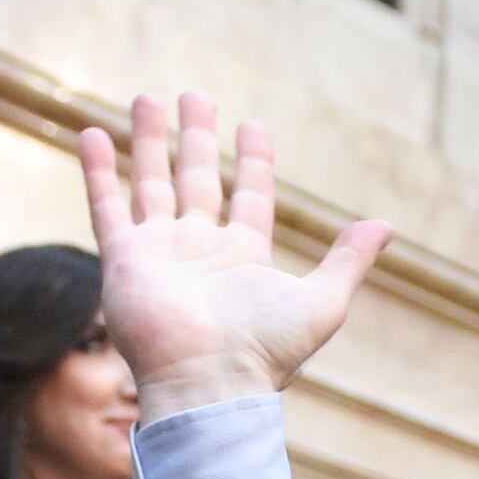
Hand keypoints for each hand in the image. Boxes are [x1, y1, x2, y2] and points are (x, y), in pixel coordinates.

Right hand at [75, 93, 394, 405]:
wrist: (209, 382)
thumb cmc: (265, 349)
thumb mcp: (323, 301)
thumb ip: (349, 260)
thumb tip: (387, 225)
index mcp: (244, 258)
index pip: (250, 196)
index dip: (253, 161)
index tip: (253, 125)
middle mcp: (199, 250)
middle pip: (196, 180)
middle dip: (195, 138)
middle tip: (194, 96)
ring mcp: (159, 252)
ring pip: (151, 183)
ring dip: (147, 141)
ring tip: (147, 96)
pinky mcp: (124, 259)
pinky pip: (106, 206)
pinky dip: (97, 170)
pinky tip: (91, 132)